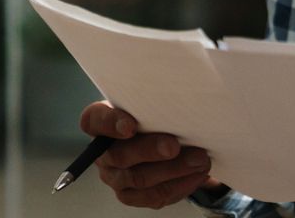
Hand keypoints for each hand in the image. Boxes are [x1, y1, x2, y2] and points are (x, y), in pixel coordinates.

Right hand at [80, 100, 219, 208]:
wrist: (170, 139)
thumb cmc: (160, 114)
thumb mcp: (158, 102)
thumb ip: (161, 101)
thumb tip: (185, 98)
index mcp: (103, 122)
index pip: (94, 120)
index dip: (110, 123)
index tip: (130, 126)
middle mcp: (105, 152)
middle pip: (120, 155)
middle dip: (150, 150)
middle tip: (174, 146)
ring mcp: (116, 177)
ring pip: (139, 178)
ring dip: (173, 169)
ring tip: (199, 159)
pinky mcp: (133, 195)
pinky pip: (154, 196)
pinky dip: (179, 185)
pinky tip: (198, 174)